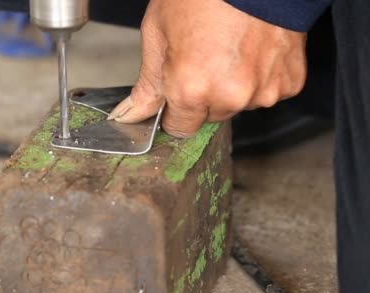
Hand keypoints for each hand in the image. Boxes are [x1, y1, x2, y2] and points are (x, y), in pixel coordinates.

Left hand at [107, 0, 307, 137]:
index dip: (174, 110)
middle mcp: (230, 97)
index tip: (176, 91)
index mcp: (192, 90)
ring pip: (240, 104)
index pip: (179, 129)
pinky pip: (268, 91)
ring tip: (229, 48)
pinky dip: (261, 76)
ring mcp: (264, 91)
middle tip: (203, 57)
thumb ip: (147, 85)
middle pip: (210, 116)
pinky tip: (253, 49)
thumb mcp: (157, 35)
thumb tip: (131, 115)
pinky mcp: (290, 82)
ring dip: (233, 87)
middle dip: (203, 95)